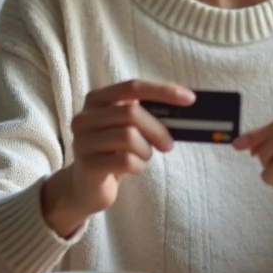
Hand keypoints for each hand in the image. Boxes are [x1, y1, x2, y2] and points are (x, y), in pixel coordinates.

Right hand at [41, 79, 193, 236]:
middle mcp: (85, 116)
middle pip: (131, 112)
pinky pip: (125, 161)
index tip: (189, 99)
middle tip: (168, 145)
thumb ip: (147, 113)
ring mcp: (82, 141)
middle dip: (157, 129)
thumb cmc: (115, 151)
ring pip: (129, 137)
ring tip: (143, 157)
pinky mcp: (87, 165)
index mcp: (97, 99)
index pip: (133, 86)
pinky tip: (134, 168)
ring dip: (146, 150)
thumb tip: (184, 106)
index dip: (163, 91)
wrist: (87, 186)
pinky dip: (138, 166)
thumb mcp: (129, 127)